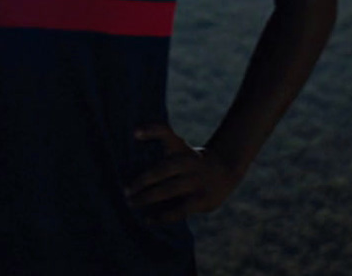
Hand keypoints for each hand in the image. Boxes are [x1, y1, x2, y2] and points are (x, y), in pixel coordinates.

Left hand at [122, 124, 242, 224]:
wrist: (226, 169)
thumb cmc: (192, 159)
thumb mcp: (180, 147)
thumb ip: (160, 143)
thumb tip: (134, 144)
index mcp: (181, 148)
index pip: (166, 133)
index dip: (151, 131)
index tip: (134, 133)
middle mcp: (188, 162)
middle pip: (162, 169)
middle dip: (142, 181)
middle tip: (125, 190)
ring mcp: (196, 181)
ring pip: (168, 190)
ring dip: (147, 198)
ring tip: (132, 203)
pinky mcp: (202, 200)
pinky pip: (179, 210)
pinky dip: (162, 216)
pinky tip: (149, 220)